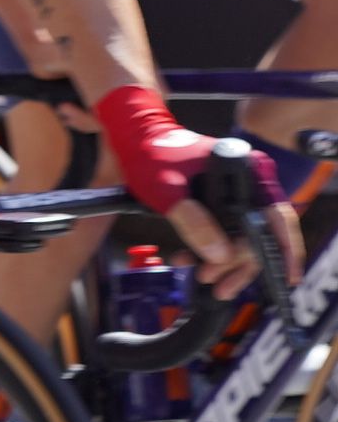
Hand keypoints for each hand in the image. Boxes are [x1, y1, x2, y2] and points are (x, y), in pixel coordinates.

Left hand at [91, 84, 297, 298]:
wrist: (134, 137)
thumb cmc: (150, 155)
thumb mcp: (167, 191)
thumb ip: (193, 222)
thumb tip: (222, 256)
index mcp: (249, 171)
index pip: (279, 216)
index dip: (286, 249)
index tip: (286, 277)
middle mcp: (251, 180)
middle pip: (260, 232)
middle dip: (238, 262)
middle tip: (217, 283)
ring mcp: (238, 190)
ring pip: (242, 235)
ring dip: (224, 260)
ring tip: (203, 277)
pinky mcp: (223, 199)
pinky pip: (226, 229)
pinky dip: (211, 247)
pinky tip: (190, 259)